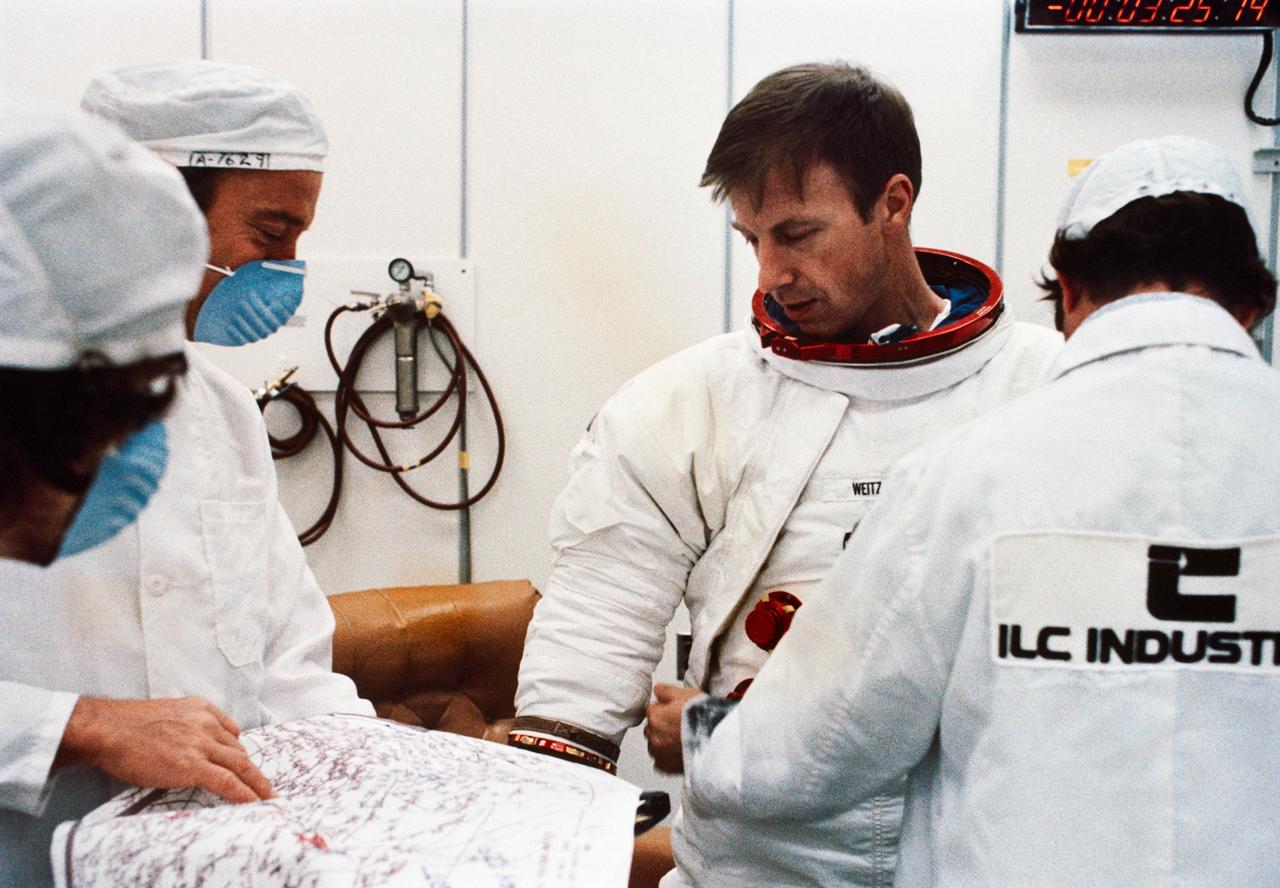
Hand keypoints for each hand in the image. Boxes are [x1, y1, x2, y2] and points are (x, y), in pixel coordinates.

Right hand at [57, 696, 274, 803]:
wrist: (109, 730)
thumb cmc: (128, 726)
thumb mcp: (168, 714)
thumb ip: (186, 726)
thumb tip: (189, 746)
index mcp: (201, 709)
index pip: (231, 731)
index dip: (237, 751)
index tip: (243, 763)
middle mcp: (207, 723)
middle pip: (238, 750)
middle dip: (249, 769)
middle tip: (261, 785)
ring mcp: (201, 744)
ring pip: (240, 765)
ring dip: (256, 783)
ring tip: (267, 796)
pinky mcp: (192, 765)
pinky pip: (227, 781)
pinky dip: (245, 793)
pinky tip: (256, 802)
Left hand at [644, 684, 703, 773]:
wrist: (718, 739)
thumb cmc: (704, 716)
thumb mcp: (685, 693)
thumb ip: (666, 691)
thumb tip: (657, 690)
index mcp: (655, 716)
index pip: (651, 710)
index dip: (664, 708)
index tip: (674, 710)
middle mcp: (654, 736)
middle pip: (652, 728)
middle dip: (662, 726)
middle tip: (680, 724)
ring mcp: (661, 753)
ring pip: (655, 746)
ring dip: (663, 742)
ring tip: (682, 739)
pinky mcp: (668, 768)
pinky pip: (661, 763)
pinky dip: (667, 758)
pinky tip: (680, 752)